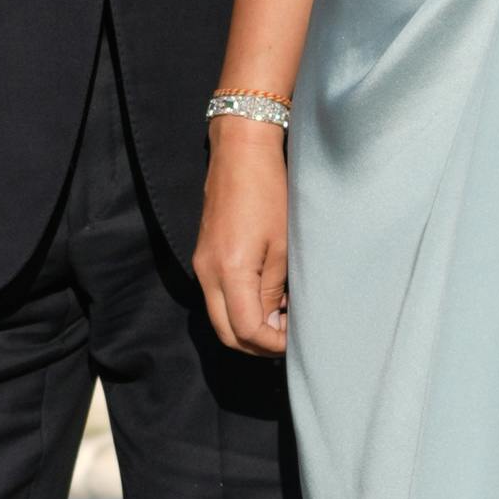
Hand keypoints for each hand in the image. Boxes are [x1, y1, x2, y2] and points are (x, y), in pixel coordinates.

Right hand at [195, 123, 289, 356]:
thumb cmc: (269, 192)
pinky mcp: (204, 257)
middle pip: (226, 334)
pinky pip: (218, 298)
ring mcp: (202, 266)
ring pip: (220, 318)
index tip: (295, 340)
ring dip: (248, 327)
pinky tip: (268, 297)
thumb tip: (273, 321)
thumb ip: (274, 289)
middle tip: (287, 338)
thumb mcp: (283, 245)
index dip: (272, 344)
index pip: (246, 330)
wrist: (240, 153)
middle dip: (257, 345)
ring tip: (282, 316)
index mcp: (229, 271)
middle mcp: (208, 274)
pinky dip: (240, 308)